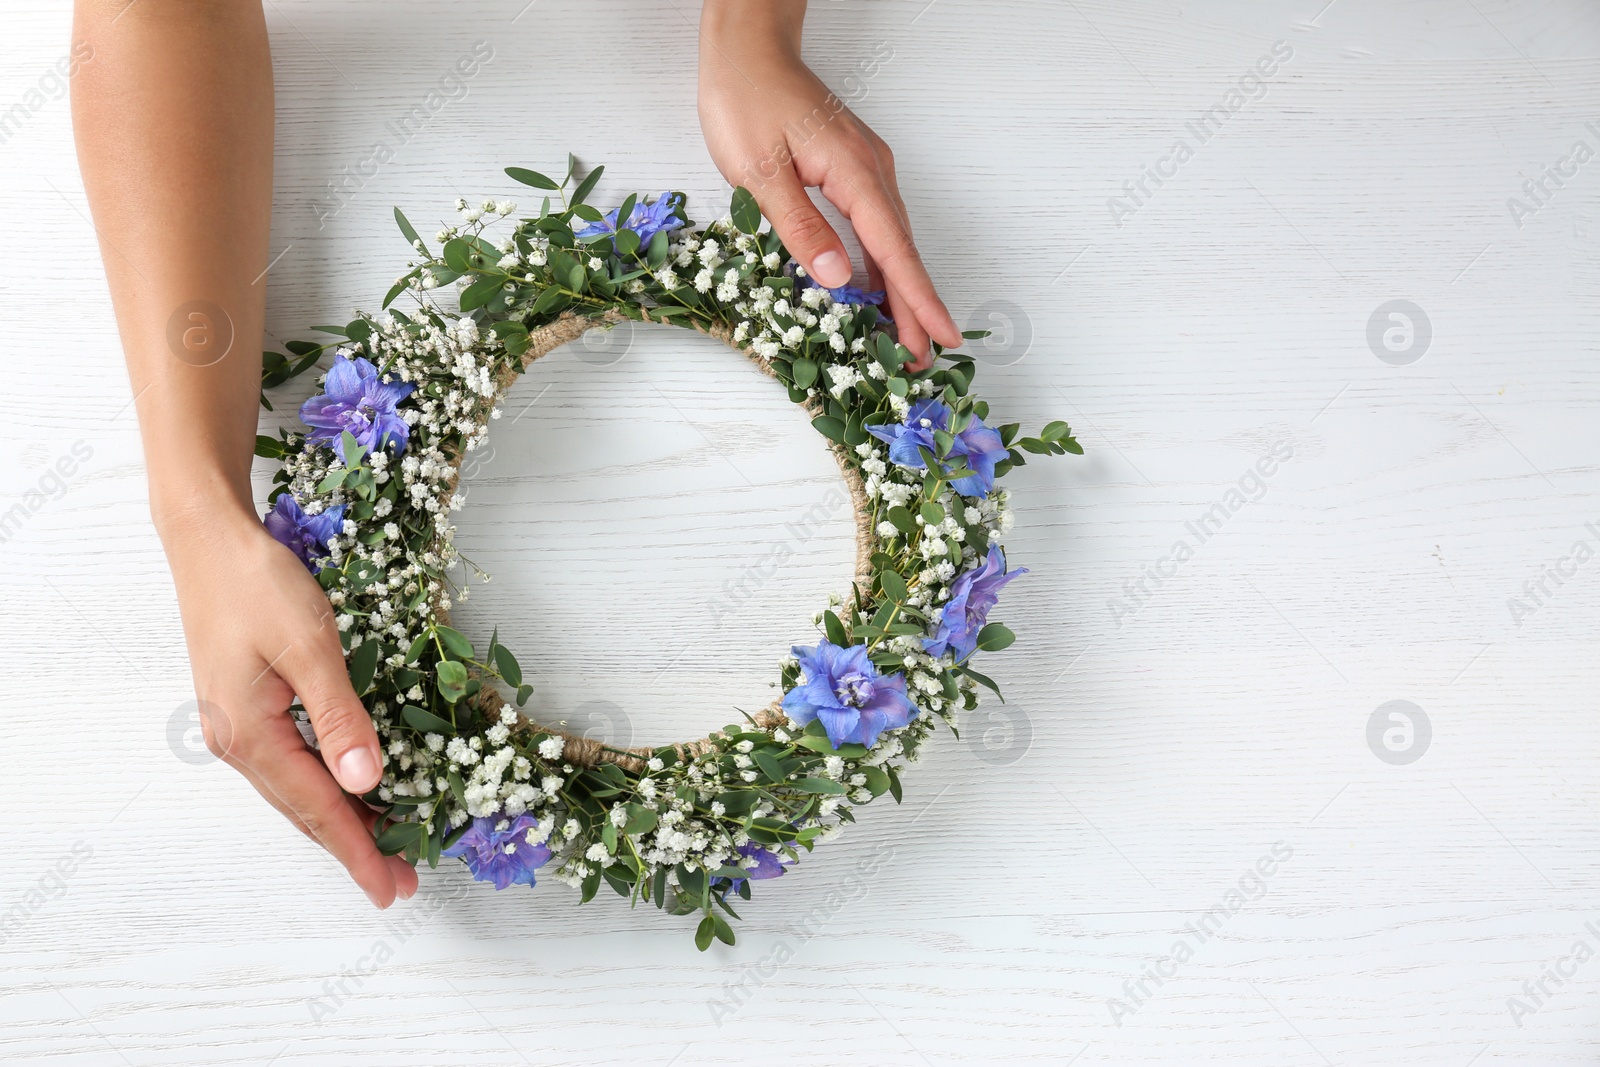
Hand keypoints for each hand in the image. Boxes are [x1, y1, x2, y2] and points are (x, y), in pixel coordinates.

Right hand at [163, 505, 416, 907]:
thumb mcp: (310, 647)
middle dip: (355, 848)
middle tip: (402, 884)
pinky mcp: (244, 709)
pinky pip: (290, 766)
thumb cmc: (258, 585)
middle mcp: (238, 744)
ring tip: (386, 849)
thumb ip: (340, 717)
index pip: (318, 809)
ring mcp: (237, 728)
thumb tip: (366, 782)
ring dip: (341, 823)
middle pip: (305, 812)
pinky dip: (323, 788)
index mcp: (251, 736)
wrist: (208, 541)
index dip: (361, 850)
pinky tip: (348, 793)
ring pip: (296, 792)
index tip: (395, 889)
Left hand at [697, 2, 961, 370]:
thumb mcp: (759, 171)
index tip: (941, 336)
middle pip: (901, 251)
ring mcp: (866, 169)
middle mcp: (871, 172)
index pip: (894, 250)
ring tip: (906, 336)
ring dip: (901, 288)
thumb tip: (838, 278)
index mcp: (854, 174)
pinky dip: (882, 262)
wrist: (747, 48)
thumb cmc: (746, 100)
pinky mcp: (853, 169)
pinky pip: (876, 225)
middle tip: (922, 357)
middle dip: (915, 306)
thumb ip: (800, 226)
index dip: (918, 298)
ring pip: (892, 239)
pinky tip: (875, 289)